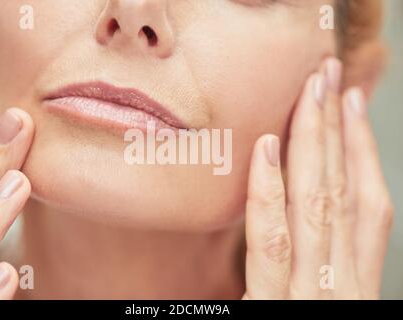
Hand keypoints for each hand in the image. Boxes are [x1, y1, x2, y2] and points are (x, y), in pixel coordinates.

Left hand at [244, 58, 393, 299]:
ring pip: (317, 205)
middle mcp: (341, 285)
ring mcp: (312, 295)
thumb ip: (303, 267)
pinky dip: (269, 192)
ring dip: (315, 142)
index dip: (363, 152)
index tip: (351, 107)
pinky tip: (267, 146)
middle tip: (328, 77)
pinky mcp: (274, 308)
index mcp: (352, 284)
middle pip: (343, 193)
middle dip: (338, 129)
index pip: (366, 208)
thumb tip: (292, 214)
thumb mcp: (310, 300)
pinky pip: (271, 241)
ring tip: (311, 92)